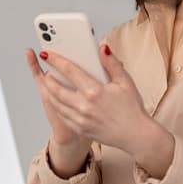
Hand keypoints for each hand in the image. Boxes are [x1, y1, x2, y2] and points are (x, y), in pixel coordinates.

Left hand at [39, 44, 161, 155]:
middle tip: (47, 70)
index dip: (55, 60)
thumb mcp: (125, 82)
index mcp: (94, 91)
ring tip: (50, 84)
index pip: (69, 71)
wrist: (136, 135)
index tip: (47, 54)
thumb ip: (111, 63)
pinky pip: (62, 116)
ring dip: (50, 92)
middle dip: (48, 78)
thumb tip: (102, 48)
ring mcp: (80, 119)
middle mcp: (84, 106)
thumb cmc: (132, 109)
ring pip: (56, 103)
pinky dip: (56, 106)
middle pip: (56, 89)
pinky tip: (58, 100)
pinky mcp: (80, 129)